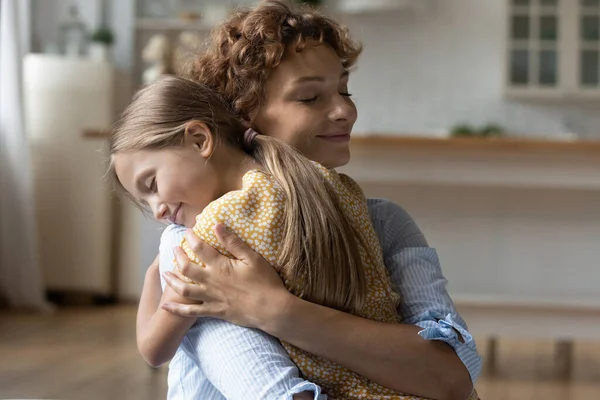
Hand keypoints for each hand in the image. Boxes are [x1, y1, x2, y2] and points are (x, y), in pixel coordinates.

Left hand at [161, 224, 291, 328]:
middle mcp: (211, 281)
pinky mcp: (214, 311)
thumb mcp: (252, 258)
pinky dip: (176, 308)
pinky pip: (190, 312)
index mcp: (220, 266)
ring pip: (183, 288)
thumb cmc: (265, 281)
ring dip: (172, 280)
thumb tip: (217, 225)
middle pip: (186, 267)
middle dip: (178, 256)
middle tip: (174, 249)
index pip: (199, 248)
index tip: (187, 232)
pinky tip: (165, 306)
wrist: (270, 309)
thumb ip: (233, 242)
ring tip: (165, 273)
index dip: (191, 238)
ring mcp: (210, 297)